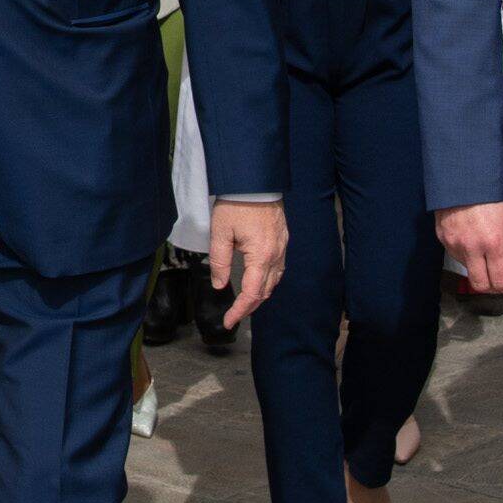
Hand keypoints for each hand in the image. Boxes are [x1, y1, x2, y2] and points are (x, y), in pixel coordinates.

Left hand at [210, 200, 289, 325]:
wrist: (255, 181)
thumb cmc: (236, 205)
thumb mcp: (220, 234)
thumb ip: (219, 262)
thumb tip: (219, 285)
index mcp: (261, 256)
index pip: (252, 294)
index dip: (240, 311)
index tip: (229, 322)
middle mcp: (276, 255)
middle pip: (266, 291)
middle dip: (250, 306)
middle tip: (234, 315)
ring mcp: (282, 247)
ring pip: (275, 280)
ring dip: (261, 294)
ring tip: (245, 301)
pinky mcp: (283, 239)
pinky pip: (279, 267)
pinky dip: (268, 280)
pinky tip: (258, 279)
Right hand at [435, 200, 502, 299]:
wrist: (462, 175)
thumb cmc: (488, 191)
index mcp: (493, 242)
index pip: (501, 280)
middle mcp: (471, 247)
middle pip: (480, 285)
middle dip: (492, 286)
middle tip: (499, 279)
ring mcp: (454, 244)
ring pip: (467, 269)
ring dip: (478, 266)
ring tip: (484, 249)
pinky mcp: (442, 238)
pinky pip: (455, 255)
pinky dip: (465, 253)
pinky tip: (471, 239)